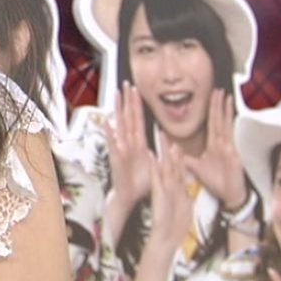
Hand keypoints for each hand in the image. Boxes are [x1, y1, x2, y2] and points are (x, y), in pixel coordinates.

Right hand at [106, 83, 152, 209]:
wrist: (130, 197)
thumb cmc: (141, 182)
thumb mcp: (156, 165)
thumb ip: (162, 154)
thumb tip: (173, 145)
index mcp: (139, 143)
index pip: (139, 119)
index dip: (138, 105)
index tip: (137, 90)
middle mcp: (129, 143)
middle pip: (129, 117)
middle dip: (128, 100)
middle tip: (127, 83)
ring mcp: (121, 148)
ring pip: (120, 125)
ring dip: (119, 110)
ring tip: (117, 95)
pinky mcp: (116, 157)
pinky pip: (113, 143)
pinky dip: (110, 132)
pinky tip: (107, 122)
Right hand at [143, 140, 192, 259]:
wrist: (167, 237)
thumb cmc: (176, 223)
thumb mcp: (185, 203)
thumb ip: (184, 190)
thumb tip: (184, 180)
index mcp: (176, 188)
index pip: (176, 168)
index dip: (177, 155)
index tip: (176, 143)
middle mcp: (168, 186)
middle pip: (169, 163)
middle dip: (167, 148)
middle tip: (163, 133)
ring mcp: (163, 189)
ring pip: (163, 168)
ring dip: (162, 153)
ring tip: (161, 140)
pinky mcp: (158, 194)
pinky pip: (156, 179)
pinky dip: (155, 168)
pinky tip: (152, 158)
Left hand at [182, 89, 249, 211]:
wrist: (229, 196)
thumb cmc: (217, 182)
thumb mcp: (196, 168)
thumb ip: (185, 158)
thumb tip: (173, 149)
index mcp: (215, 145)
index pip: (212, 123)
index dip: (212, 110)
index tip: (212, 96)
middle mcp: (223, 144)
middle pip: (219, 120)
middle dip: (218, 105)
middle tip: (218, 90)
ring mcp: (229, 148)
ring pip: (226, 126)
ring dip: (225, 111)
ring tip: (226, 97)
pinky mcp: (233, 156)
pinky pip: (230, 139)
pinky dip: (230, 128)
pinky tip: (232, 117)